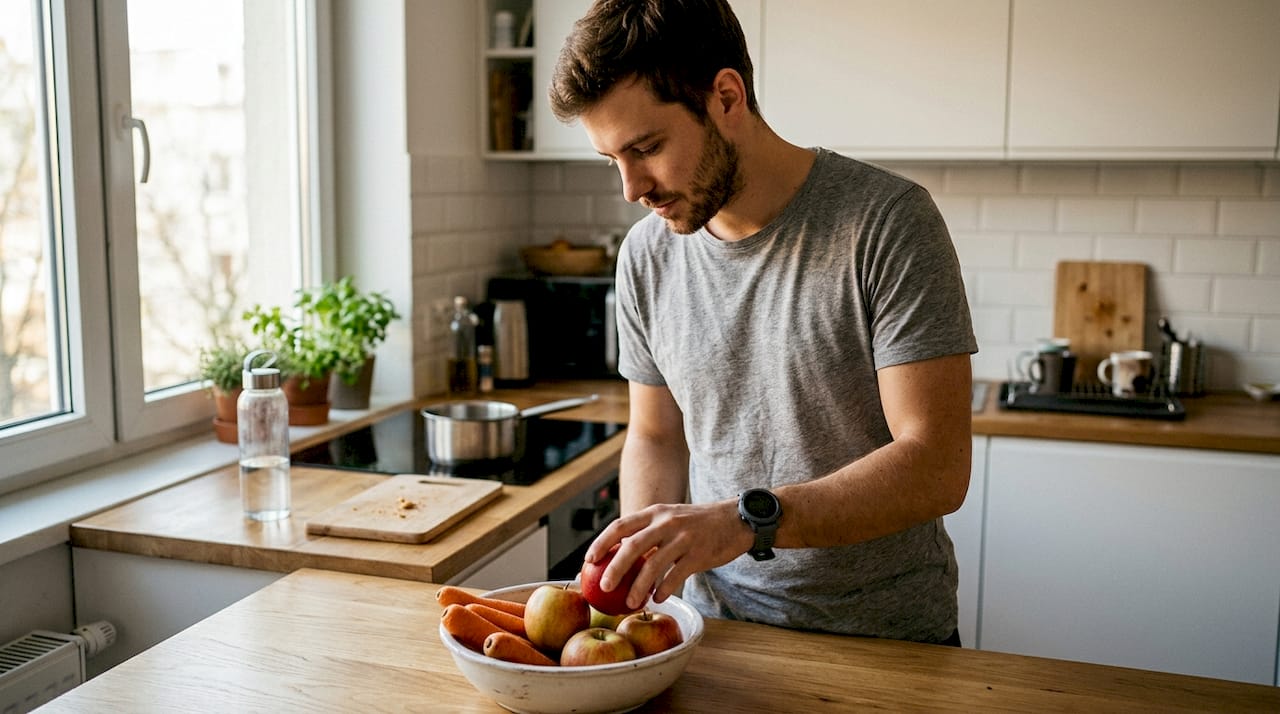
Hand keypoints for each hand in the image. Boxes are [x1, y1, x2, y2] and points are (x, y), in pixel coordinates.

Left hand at [582, 499, 750, 610]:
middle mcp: (666, 522)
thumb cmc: (698, 524)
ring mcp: (683, 538)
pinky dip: (664, 589)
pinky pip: (676, 575)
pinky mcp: (699, 553)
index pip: (620, 525)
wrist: (736, 520)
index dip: (601, 543)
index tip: (588, 561)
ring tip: (631, 603)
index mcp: (655, 513)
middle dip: (614, 568)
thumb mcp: (671, 519)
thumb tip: (619, 557)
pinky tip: (658, 599)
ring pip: (653, 565)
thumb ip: (649, 534)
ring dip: (639, 587)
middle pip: (632, 546)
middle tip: (604, 587)